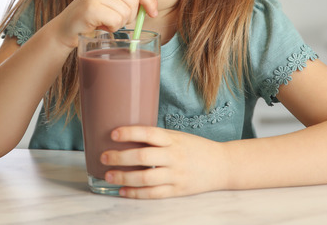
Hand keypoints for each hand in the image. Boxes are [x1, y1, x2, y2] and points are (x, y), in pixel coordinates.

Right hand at [53, 0, 157, 48]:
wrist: (65, 29)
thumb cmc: (92, 19)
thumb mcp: (110, 4)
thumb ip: (128, 1)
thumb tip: (152, 7)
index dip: (149, 0)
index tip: (153, 13)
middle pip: (133, 1)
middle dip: (130, 16)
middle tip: (116, 21)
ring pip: (125, 12)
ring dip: (119, 24)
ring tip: (105, 23)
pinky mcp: (91, 7)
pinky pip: (116, 20)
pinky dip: (112, 28)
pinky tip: (100, 26)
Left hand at [100, 126, 228, 198]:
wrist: (223, 165)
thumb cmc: (196, 148)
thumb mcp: (178, 137)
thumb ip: (157, 139)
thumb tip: (127, 137)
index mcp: (173, 139)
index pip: (148, 134)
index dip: (130, 133)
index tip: (113, 133)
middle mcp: (174, 156)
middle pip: (143, 157)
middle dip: (120, 157)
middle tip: (103, 156)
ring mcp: (176, 175)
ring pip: (146, 178)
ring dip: (124, 178)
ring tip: (108, 175)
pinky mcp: (178, 190)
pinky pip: (154, 194)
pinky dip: (136, 193)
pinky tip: (123, 191)